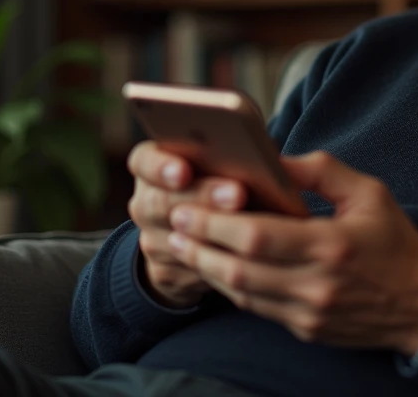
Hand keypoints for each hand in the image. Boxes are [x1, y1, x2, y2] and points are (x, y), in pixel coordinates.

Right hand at [126, 140, 248, 308]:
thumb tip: (273, 154)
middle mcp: (144, 200)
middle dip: (203, 197)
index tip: (184, 170)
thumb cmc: (220, 178)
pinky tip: (245, 255)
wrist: (196, 230)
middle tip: (238, 194)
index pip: (144, 160)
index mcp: (151, 164)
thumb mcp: (221, 156)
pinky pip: (187, 270)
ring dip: (213, 233)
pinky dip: (216, 262)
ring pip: (174, 239)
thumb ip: (234, 147)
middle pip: (162, 201)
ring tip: (248, 225)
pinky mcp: (163, 270)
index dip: (161, 166)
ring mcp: (150, 237)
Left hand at [165, 151, 417, 356]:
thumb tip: (273, 158)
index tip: (188, 207)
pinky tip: (218, 266)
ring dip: (207, 268)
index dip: (214, 224)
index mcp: (332, 245)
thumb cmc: (396, 241)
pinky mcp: (305, 330)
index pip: (256, 237)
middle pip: (238, 269)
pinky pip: (256, 309)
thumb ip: (320, 171)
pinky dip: (231, 286)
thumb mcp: (369, 192)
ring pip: (240, 294)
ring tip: (183, 244)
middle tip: (173, 224)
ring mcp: (309, 313)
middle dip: (198, 245)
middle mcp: (317, 284)